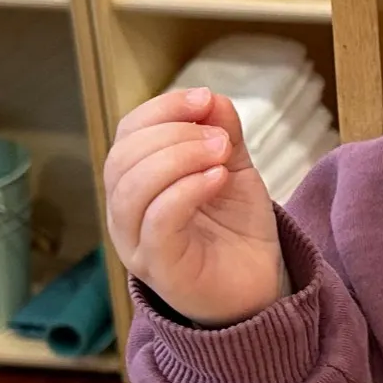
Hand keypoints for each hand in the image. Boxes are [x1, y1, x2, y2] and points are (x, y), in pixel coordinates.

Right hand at [104, 88, 285, 326]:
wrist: (259, 285)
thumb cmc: (236, 228)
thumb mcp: (233, 168)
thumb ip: (222, 133)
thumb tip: (211, 98)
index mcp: (136, 182)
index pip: (127, 133)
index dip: (162, 109)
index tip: (204, 99)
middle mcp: (125, 213)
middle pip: (122, 157)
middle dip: (173, 133)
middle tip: (220, 138)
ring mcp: (136, 243)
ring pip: (131, 189)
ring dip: (179, 158)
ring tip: (222, 154)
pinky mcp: (159, 268)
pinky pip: (156, 222)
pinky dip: (186, 190)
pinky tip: (218, 179)